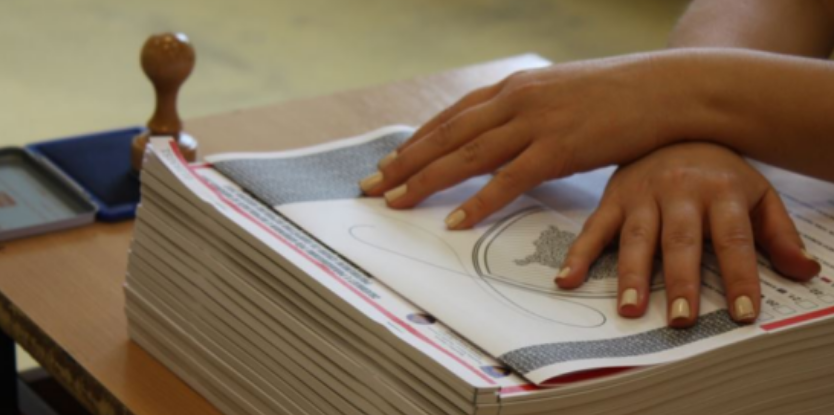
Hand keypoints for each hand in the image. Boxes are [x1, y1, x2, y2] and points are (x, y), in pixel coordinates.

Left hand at [360, 52, 688, 227]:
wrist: (668, 88)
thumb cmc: (617, 95)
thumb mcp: (560, 94)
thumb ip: (525, 112)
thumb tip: (501, 134)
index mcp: (514, 87)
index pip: (451, 117)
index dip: (415, 142)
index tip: (389, 163)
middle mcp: (516, 100)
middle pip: (447, 135)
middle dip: (405, 162)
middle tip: (372, 186)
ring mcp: (537, 122)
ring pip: (468, 155)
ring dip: (427, 180)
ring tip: (396, 202)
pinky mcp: (561, 147)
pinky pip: (509, 180)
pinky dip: (480, 201)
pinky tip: (456, 220)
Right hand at [556, 142, 820, 327]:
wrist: (673, 119)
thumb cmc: (718, 169)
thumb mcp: (757, 193)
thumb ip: (778, 233)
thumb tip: (804, 271)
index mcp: (720, 189)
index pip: (733, 239)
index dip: (739, 276)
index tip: (743, 312)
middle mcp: (679, 191)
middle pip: (681, 240)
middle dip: (680, 280)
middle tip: (682, 318)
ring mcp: (641, 194)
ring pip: (636, 238)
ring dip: (631, 274)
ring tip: (630, 309)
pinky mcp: (612, 197)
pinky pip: (594, 228)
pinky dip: (578, 254)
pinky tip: (567, 279)